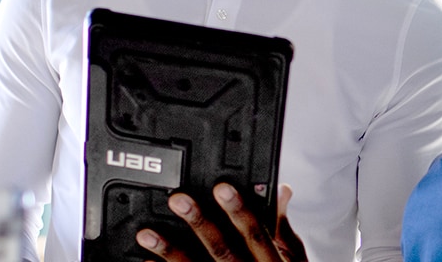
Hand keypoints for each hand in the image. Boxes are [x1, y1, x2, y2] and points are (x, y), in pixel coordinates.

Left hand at [137, 183, 306, 261]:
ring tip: (147, 234)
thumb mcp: (293, 257)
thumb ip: (281, 226)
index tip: (221, 187)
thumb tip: (281, 190)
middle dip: (199, 223)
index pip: (255, 234)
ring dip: (170, 252)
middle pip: (222, 250)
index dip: (238, 210)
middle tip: (179, 200)